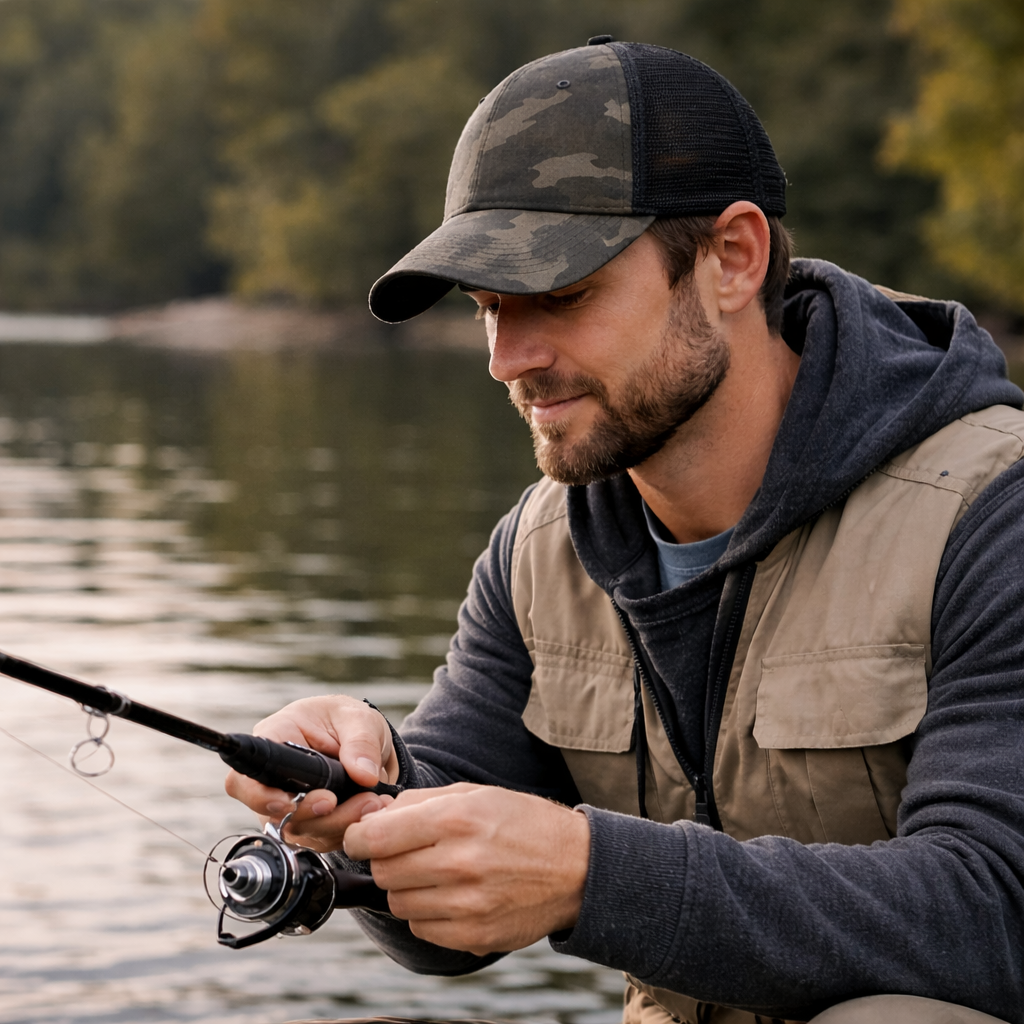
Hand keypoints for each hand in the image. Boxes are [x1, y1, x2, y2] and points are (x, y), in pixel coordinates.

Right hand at [223, 695, 398, 850]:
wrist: (368, 744)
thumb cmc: (350, 721)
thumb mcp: (360, 719)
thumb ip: (362, 742)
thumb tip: (363, 775)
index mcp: (276, 739)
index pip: (246, 776)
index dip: (260, 796)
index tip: (288, 803)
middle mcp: (275, 777)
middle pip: (271, 812)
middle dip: (310, 813)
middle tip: (339, 800)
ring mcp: (290, 804)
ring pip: (301, 830)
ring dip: (338, 822)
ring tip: (374, 801)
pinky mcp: (311, 824)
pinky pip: (323, 839)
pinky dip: (349, 829)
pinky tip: (372, 810)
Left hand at [343, 783, 589, 954]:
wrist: (576, 869)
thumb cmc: (523, 823)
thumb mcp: (475, 794)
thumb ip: (419, 802)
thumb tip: (371, 816)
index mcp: (457, 818)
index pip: (376, 836)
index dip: (359, 836)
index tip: (363, 836)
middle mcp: (459, 862)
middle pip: (382, 871)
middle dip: (386, 860)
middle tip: (409, 851)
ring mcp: (467, 904)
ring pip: (398, 902)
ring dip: (406, 887)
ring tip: (435, 872)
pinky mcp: (473, 935)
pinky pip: (421, 928)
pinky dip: (427, 912)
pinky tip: (451, 895)